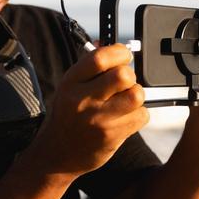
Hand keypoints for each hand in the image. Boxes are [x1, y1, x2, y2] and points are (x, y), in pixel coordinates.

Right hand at [28, 44, 148, 176]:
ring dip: (136, 95)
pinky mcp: (112, 137)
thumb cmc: (68, 115)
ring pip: (136, 95)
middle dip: (130, 75)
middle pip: (123, 76)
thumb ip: (90, 66)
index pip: (99, 58)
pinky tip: (125, 117)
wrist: (57, 154)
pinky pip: (141, 116)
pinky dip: (138, 114)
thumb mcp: (70, 86)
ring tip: (125, 100)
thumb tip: (110, 43)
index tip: (124, 55)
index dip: (119, 52)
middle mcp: (83, 100)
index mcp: (71, 82)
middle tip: (124, 82)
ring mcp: (98, 120)